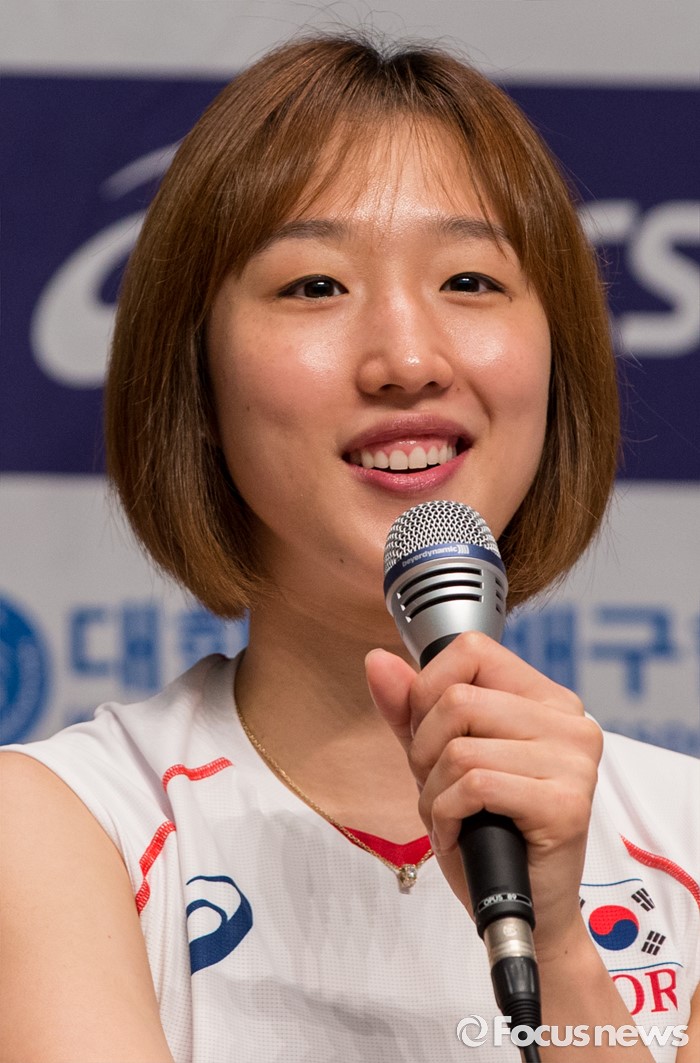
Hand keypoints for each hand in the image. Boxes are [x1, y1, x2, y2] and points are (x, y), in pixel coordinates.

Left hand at [365, 632, 601, 959]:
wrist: (523, 911)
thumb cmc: (485, 833)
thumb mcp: (437, 761)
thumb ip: (409, 711)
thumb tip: (377, 661)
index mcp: (545, 699)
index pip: (471, 650)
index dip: (429, 692)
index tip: (430, 738)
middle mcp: (569, 721)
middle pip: (457, 700)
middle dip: (425, 752)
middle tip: (441, 791)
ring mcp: (573, 761)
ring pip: (460, 747)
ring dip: (434, 793)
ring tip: (452, 817)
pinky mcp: (566, 803)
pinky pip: (474, 786)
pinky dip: (447, 816)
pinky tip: (461, 835)